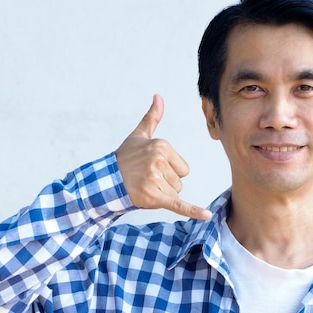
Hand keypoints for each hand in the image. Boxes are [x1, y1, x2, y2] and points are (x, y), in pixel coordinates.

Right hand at [115, 94, 211, 219]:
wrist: (106, 181)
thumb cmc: (124, 159)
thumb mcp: (139, 136)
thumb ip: (152, 117)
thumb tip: (158, 97)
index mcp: (161, 146)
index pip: (183, 168)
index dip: (169, 171)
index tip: (150, 169)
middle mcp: (159, 161)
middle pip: (180, 181)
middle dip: (165, 184)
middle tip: (146, 179)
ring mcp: (156, 179)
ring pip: (176, 193)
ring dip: (162, 194)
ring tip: (144, 187)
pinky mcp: (155, 197)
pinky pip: (179, 205)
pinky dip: (193, 211)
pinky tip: (206, 215)